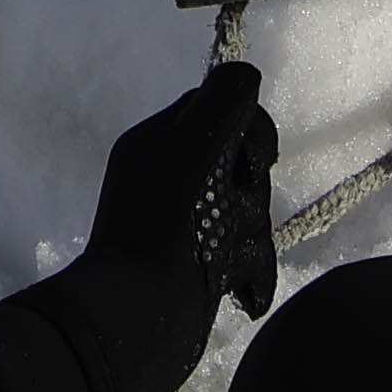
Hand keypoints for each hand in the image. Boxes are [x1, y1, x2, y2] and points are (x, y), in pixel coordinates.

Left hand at [79, 63, 282, 318]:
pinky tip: (241, 288)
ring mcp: (184, 224)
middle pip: (241, 164)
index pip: (218, 108)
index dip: (249, 129)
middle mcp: (170, 179)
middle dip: (250, 191)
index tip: (253, 161)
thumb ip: (224, 103)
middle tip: (230, 210)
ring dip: (249, 235)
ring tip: (226, 256)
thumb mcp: (192, 146)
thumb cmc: (166, 225)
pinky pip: (244, 253)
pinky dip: (249, 269)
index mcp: (158, 142)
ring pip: (247, 212)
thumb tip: (248, 76)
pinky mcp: (199, 266)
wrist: (138, 315)